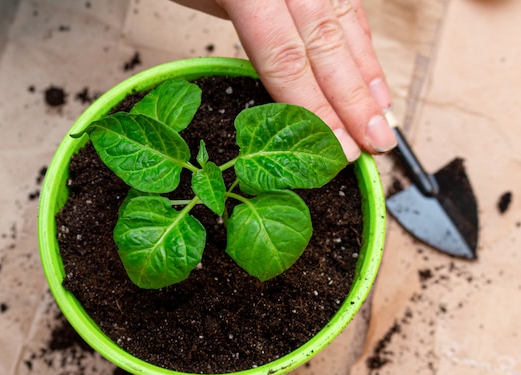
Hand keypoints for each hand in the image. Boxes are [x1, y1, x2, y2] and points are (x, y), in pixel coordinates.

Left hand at [172, 0, 395, 160]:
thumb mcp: (205, 3)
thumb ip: (251, 40)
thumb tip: (292, 92)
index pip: (286, 59)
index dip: (315, 110)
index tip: (336, 147)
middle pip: (326, 44)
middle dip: (353, 101)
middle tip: (374, 143)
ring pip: (346, 23)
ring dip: (367, 75)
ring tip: (381, 116)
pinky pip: (347, 6)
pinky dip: (361, 43)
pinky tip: (372, 74)